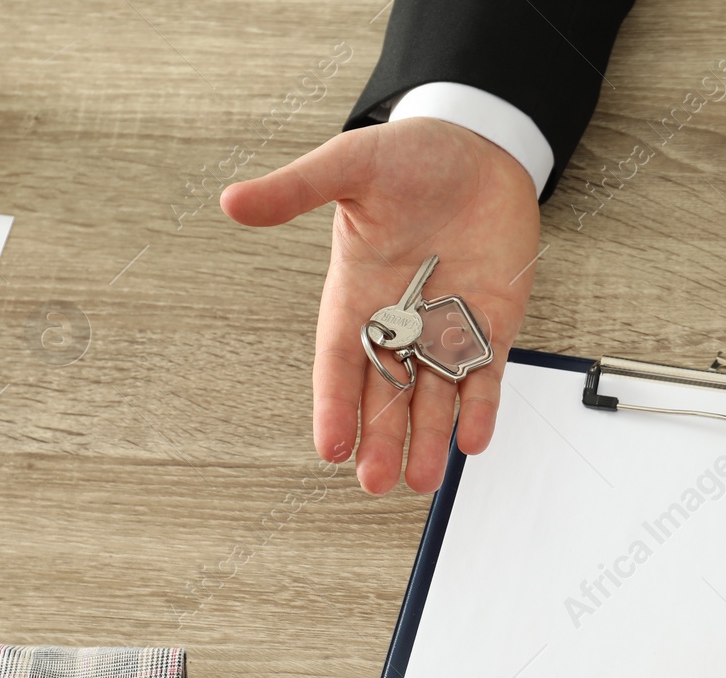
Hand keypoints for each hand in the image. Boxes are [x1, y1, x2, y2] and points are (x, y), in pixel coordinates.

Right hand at [222, 118, 541, 492]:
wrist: (480, 146)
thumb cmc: (411, 155)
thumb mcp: (350, 166)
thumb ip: (298, 190)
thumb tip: (233, 201)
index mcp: (356, 294)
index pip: (339, 362)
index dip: (334, 405)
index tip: (330, 447)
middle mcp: (400, 322)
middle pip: (386, 393)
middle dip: (381, 438)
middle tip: (375, 483)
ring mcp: (447, 328)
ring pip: (435, 398)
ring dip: (427, 439)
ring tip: (420, 481)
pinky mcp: (492, 325)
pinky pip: (485, 377)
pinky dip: (480, 409)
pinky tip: (473, 441)